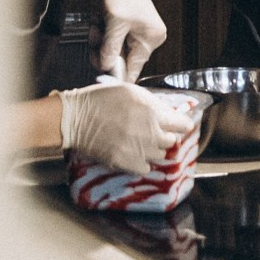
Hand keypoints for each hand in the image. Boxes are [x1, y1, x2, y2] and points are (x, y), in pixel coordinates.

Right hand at [53, 79, 192, 172]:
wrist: (76, 118)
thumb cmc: (101, 100)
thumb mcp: (131, 91)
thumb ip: (153, 103)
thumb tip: (169, 112)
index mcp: (152, 113)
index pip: (182, 124)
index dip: (181, 124)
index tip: (179, 125)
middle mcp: (150, 133)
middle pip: (172, 141)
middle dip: (165, 136)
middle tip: (153, 132)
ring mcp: (139, 150)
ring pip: (160, 155)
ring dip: (153, 149)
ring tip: (139, 142)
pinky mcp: (127, 163)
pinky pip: (146, 168)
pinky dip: (142, 163)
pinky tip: (133, 153)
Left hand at [91, 0, 165, 81]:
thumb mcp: (114, 23)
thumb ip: (110, 49)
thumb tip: (105, 68)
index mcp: (150, 39)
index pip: (134, 69)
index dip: (116, 73)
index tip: (101, 75)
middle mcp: (147, 39)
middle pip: (121, 60)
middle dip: (104, 50)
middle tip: (96, 36)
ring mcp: (136, 35)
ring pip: (112, 51)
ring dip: (100, 41)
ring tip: (97, 25)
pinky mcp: (125, 30)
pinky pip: (110, 42)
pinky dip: (102, 35)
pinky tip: (100, 22)